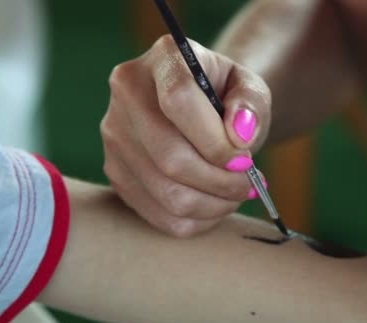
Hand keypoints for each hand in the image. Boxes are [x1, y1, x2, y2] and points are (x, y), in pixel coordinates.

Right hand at [101, 35, 271, 236]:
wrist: (203, 111)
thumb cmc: (228, 98)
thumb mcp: (251, 88)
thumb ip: (252, 104)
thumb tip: (240, 134)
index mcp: (164, 59)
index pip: (179, 101)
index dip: (216, 141)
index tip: (244, 159)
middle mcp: (127, 93)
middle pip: (170, 157)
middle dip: (220, 181)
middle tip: (248, 183)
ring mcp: (114, 136)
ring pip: (167, 193)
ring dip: (214, 204)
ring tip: (236, 193)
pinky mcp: (115, 173)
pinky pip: (160, 215)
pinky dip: (197, 220)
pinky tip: (214, 204)